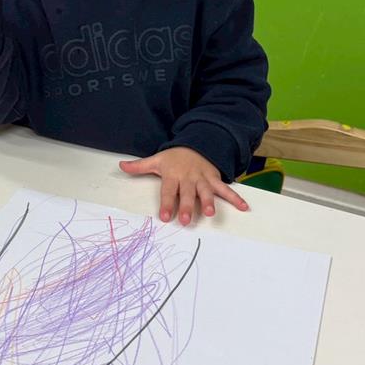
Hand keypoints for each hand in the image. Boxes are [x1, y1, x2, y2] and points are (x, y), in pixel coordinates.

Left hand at [119, 147, 248, 225]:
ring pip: (207, 191)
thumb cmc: (174, 157)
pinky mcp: (214, 179)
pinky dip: (236, 197)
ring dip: (210, 202)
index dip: (167, 203)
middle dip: (188, 206)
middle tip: (187, 220)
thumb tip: (120, 166)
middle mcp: (189, 178)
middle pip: (188, 194)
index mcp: (173, 175)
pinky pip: (226, 189)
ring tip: (211, 213)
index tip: (165, 216)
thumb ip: (139, 166)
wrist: (196, 144)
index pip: (169, 191)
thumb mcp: (157, 159)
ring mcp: (203, 178)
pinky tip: (244, 207)